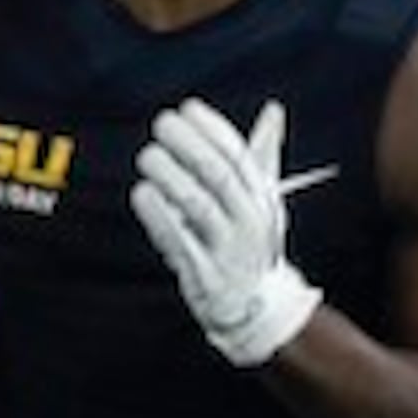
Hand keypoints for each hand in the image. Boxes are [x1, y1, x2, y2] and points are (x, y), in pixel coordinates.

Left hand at [132, 98, 320, 368]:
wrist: (258, 308)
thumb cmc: (250, 241)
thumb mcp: (262, 200)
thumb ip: (262, 155)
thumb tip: (274, 110)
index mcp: (261, 199)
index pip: (240, 156)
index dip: (212, 129)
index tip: (186, 108)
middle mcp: (248, 221)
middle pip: (219, 176)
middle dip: (190, 145)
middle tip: (162, 124)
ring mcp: (228, 249)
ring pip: (199, 206)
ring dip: (171, 177)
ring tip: (148, 155)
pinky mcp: (206, 275)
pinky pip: (180, 242)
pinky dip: (160, 217)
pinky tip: (142, 193)